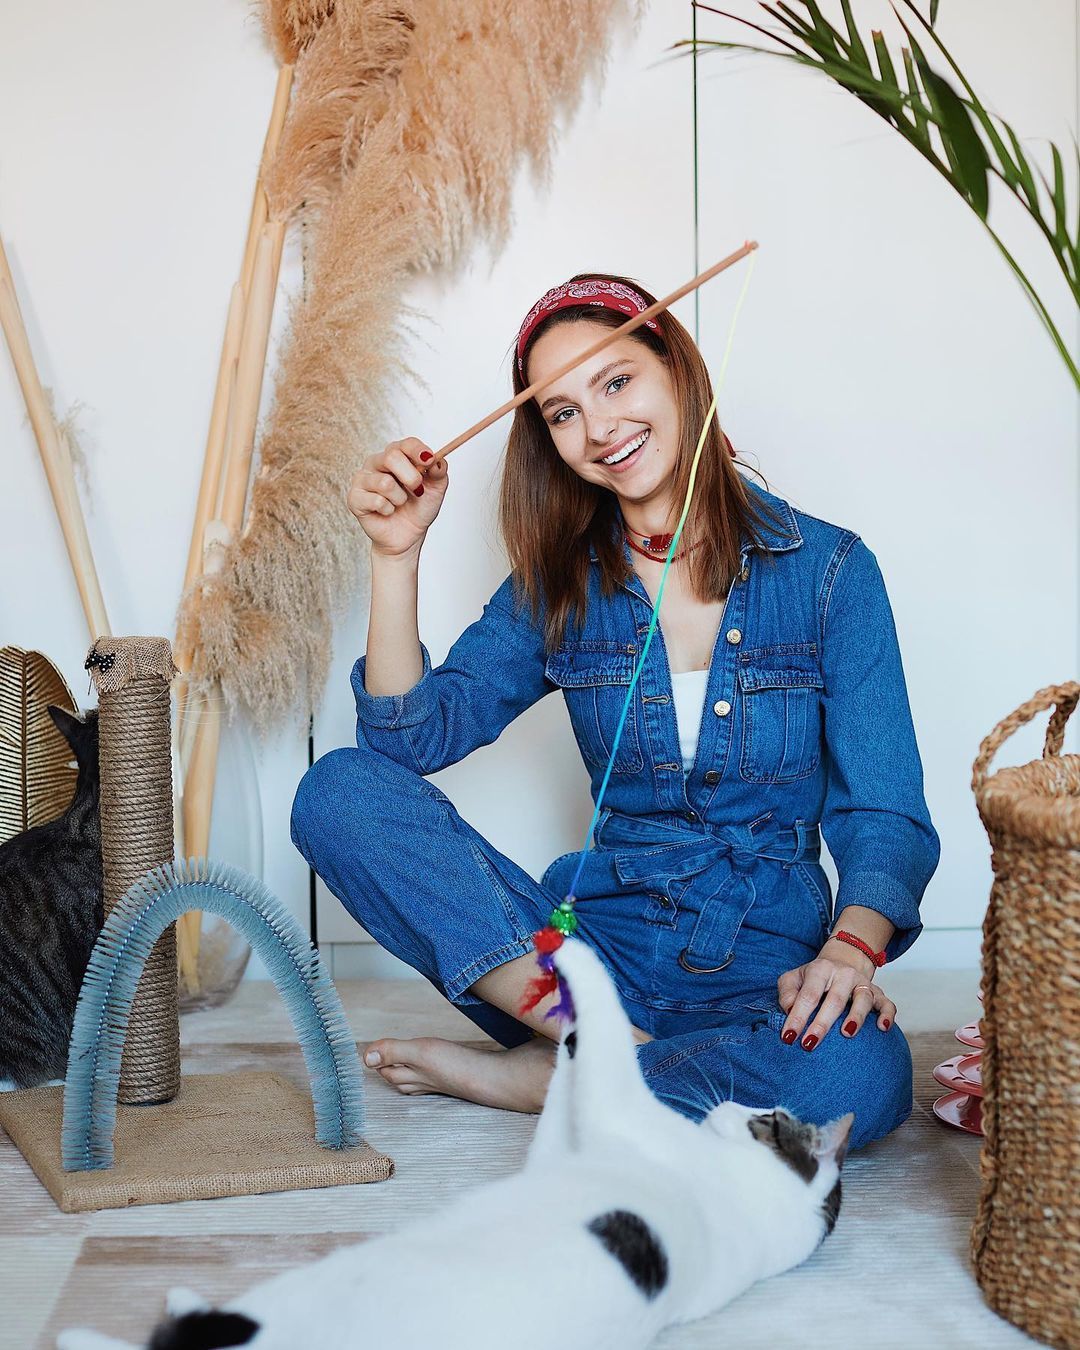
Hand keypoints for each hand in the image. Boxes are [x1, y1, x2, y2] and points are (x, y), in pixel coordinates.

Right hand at [346, 437, 449, 557]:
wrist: (408, 536)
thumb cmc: (418, 508)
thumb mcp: (436, 489)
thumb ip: (439, 471)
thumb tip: (437, 461)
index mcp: (396, 455)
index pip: (405, 444)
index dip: (418, 450)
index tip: (429, 460)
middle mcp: (377, 462)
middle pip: (391, 457)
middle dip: (411, 478)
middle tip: (417, 491)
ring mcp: (363, 479)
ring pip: (385, 483)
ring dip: (400, 499)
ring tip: (399, 504)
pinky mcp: (354, 498)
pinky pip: (377, 501)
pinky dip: (388, 510)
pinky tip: (387, 512)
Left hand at [777, 940, 896, 1050]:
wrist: (842, 961)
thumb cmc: (813, 978)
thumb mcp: (794, 978)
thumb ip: (787, 993)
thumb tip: (790, 1011)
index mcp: (820, 970)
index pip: (808, 995)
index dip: (797, 1017)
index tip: (788, 1037)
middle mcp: (843, 974)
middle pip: (835, 1000)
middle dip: (822, 1024)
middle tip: (809, 1044)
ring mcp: (862, 983)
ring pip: (863, 999)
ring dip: (856, 1016)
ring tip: (846, 1033)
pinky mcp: (878, 993)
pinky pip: (887, 1003)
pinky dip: (887, 1015)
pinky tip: (882, 1028)